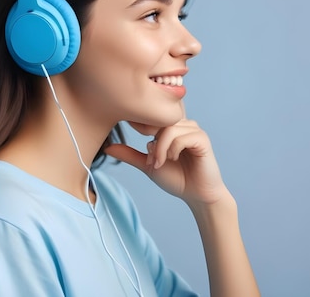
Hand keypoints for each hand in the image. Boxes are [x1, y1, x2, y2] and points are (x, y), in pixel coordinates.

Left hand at [104, 104, 227, 205]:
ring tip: (160, 163)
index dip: (139, 122)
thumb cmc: (176, 178)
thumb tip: (107, 147)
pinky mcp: (202, 139)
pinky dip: (172, 149)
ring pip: (169, 129)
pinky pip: (182, 136)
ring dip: (160, 148)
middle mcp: (182, 124)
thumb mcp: (147, 165)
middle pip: (158, 121)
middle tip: (151, 161)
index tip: (127, 128)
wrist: (196, 195)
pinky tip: (173, 159)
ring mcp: (193, 129)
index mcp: (170, 127)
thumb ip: (130, 155)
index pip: (152, 115)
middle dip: (150, 142)